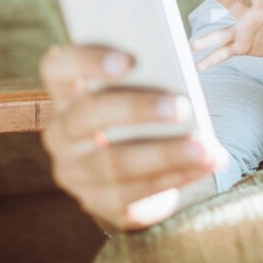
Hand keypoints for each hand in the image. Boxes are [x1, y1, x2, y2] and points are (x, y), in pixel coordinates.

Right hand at [39, 45, 225, 229]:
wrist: (139, 169)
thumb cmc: (143, 114)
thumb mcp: (141, 92)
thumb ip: (150, 78)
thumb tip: (180, 78)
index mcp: (66, 93)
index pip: (58, 69)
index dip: (87, 61)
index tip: (128, 60)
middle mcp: (61, 133)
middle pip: (88, 116)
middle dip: (137, 110)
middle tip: (183, 106)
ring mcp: (75, 172)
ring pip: (113, 164)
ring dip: (164, 155)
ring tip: (204, 148)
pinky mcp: (97, 202)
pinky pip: (133, 195)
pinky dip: (173, 179)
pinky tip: (203, 166)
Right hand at [191, 0, 262, 70]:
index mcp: (262, 9)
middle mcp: (247, 18)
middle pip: (234, 7)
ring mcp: (239, 32)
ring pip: (221, 33)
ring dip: (208, 39)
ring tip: (191, 45)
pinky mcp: (236, 46)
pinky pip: (222, 54)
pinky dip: (210, 61)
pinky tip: (197, 68)